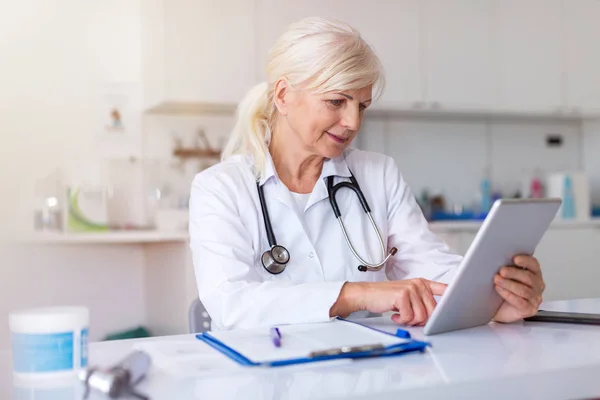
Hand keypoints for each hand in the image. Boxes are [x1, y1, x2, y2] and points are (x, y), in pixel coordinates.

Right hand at [330, 279, 447, 325]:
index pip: (445, 289)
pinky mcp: (403, 295)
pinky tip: (395, 314)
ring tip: (401, 314)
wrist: (367, 294)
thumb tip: (438, 316)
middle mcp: (419, 284)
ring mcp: (411, 288)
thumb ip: (423, 302)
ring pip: (422, 316)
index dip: (456, 295)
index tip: (464, 300)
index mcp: (423, 283)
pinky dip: (402, 319)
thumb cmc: (386, 298)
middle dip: (422, 320)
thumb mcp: (408, 296)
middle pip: (433, 311)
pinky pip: (410, 317)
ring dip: (410, 320)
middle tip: (409, 317)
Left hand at [492, 255, 544, 322]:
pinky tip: (500, 290)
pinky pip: (520, 302)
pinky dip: (508, 294)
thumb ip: (507, 268)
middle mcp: (537, 286)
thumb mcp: (505, 277)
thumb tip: (498, 260)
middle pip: (529, 277)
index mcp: (534, 274)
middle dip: (513, 273)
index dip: (525, 261)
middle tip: (501, 271)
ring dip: (508, 284)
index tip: (515, 259)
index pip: (534, 265)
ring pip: (524, 290)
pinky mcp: (529, 309)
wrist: (499, 309)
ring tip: (497, 280)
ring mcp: (535, 298)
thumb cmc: (504, 291)